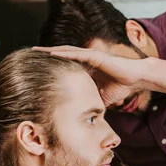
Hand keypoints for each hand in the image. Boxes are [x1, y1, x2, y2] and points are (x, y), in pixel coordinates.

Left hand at [33, 45, 165, 106]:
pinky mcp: (96, 56)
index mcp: (86, 68)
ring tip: (36, 50)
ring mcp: (90, 56)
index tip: (37, 67)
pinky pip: (77, 54)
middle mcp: (86, 59)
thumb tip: (82, 115)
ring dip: (51, 51)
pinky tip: (52, 53)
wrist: (136, 78)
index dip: (51, 65)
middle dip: (45, 55)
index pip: (65, 65)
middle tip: (29, 54)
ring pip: (66, 52)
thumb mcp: (100, 96)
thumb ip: (90, 100)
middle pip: (61, 56)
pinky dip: (64, 54)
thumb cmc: (121, 86)